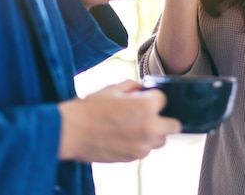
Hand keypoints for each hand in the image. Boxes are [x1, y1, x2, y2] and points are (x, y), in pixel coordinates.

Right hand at [58, 80, 181, 162]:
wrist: (70, 132)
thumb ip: (134, 87)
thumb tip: (143, 90)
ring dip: (154, 133)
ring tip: (135, 126)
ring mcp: (142, 145)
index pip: (164, 99)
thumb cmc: (90, 108)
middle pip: (174, 125)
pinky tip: (125, 136)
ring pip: (160, 140)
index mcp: (147, 107)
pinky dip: (140, 144)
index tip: (145, 97)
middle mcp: (150, 127)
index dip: (153, 97)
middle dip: (164, 118)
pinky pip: (145, 150)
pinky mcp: (132, 157)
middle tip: (150, 114)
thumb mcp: (114, 88)